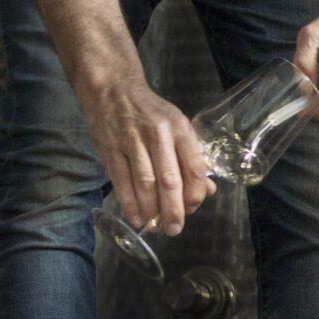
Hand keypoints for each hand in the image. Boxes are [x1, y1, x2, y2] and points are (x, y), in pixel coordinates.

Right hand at [81, 77, 213, 234]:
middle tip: (175, 229)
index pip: (194, 167)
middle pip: (169, 180)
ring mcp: (132, 141)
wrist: (113, 88)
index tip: (192, 210)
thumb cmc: (151, 112)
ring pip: (145, 184)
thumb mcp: (177, 127)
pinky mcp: (110, 148)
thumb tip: (208, 190)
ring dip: (151, 210)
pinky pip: (122, 181)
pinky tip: (137, 218)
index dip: (195, 195)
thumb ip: (191, 157)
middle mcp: (159, 134)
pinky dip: (130, 204)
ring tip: (156, 227)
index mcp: (181, 129)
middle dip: (174, 210)